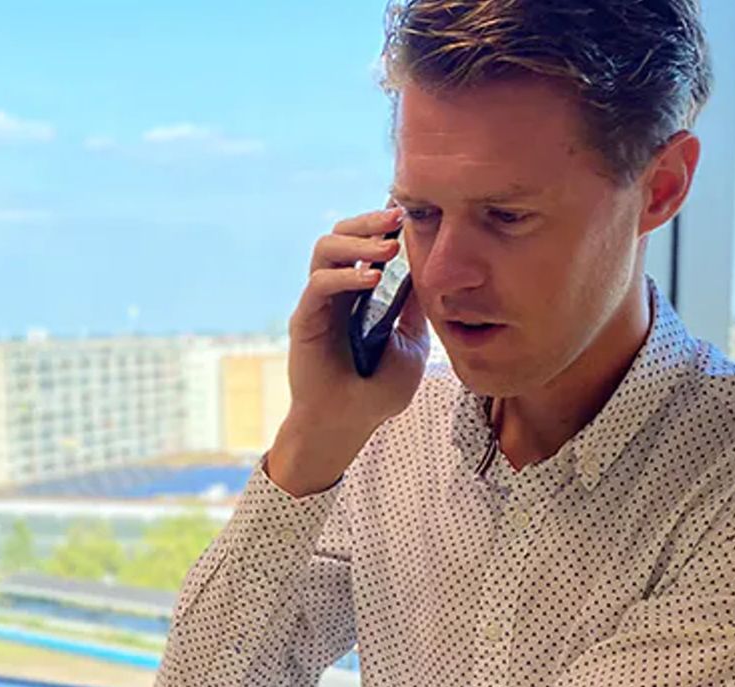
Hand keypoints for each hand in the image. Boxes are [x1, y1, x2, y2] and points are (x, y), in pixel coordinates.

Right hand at [271, 206, 432, 494]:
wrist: (350, 424)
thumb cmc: (378, 391)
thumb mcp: (411, 345)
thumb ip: (414, 311)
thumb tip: (429, 273)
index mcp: (358, 293)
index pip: (362, 244)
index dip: (380, 225)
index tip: (408, 214)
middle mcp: (335, 292)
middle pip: (340, 235)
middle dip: (367, 222)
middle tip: (396, 218)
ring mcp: (318, 304)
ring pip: (324, 250)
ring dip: (357, 243)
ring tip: (388, 248)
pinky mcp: (305, 321)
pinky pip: (318, 285)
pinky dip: (345, 276)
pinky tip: (373, 280)